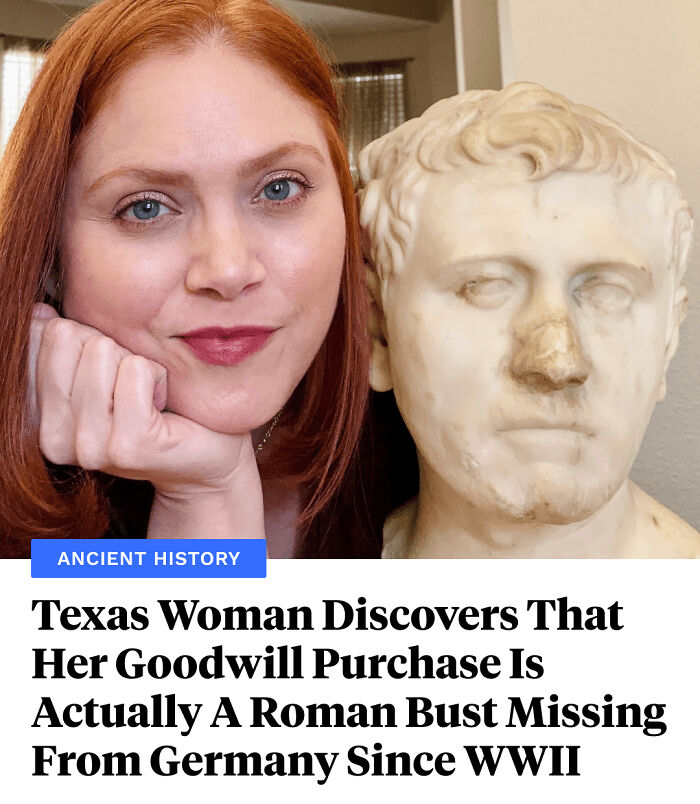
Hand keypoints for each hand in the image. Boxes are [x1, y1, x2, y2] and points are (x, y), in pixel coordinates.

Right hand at [30, 304, 263, 537]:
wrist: (209, 454)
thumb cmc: (157, 406)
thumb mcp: (103, 374)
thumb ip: (67, 347)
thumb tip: (41, 311)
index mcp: (40, 418)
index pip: (49, 335)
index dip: (90, 338)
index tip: (111, 373)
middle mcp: (54, 439)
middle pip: (73, 338)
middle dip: (113, 348)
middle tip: (135, 387)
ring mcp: (89, 447)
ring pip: (102, 351)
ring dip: (138, 363)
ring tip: (150, 398)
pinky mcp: (128, 446)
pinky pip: (135, 370)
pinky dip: (158, 375)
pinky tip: (163, 404)